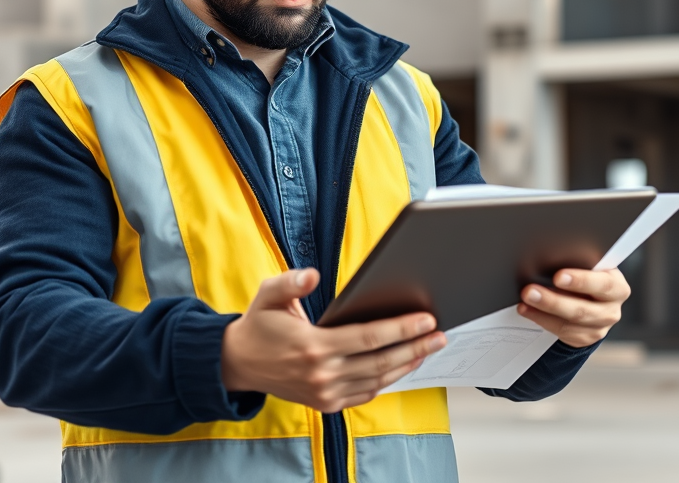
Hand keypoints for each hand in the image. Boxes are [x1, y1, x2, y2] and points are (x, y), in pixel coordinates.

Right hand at [221, 268, 447, 412]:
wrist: (237, 363)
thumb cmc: (258, 324)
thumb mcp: (268, 294)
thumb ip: (291, 282)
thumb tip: (313, 275)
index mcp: (313, 346)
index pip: (369, 338)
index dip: (401, 328)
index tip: (426, 319)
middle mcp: (322, 374)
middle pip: (382, 362)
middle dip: (416, 347)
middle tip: (440, 334)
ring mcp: (325, 393)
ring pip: (378, 381)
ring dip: (407, 365)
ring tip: (428, 348)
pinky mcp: (325, 404)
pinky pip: (365, 393)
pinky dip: (387, 380)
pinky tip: (402, 365)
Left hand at [517, 268, 630, 347]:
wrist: (592, 298)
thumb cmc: (587, 275)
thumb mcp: (589, 267)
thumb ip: (578, 264)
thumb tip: (548, 258)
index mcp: (617, 286)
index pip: (603, 284)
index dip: (581, 281)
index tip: (558, 276)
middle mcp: (612, 309)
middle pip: (583, 309)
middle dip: (553, 301)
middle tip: (529, 290)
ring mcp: (600, 327)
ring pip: (569, 323)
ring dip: (543, 311)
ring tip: (524, 300)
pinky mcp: (585, 338)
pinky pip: (562, 331)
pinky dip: (541, 319)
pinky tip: (527, 310)